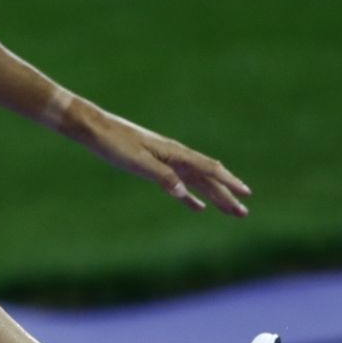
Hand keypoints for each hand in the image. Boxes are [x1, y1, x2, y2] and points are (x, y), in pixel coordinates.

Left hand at [74, 106, 251, 215]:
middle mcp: (176, 156)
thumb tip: (183, 193)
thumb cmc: (115, 143)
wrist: (95, 129)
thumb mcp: (137, 161)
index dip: (228, 182)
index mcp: (175, 153)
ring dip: (214, 197)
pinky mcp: (155, 165)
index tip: (246, 193)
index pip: (209, 169)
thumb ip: (161, 176)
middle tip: (243, 213)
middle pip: (208, 178)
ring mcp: (167, 160)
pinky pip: (179, 184)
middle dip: (226, 196)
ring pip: (197, 182)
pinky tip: (197, 207)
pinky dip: (190, 196)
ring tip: (230, 211)